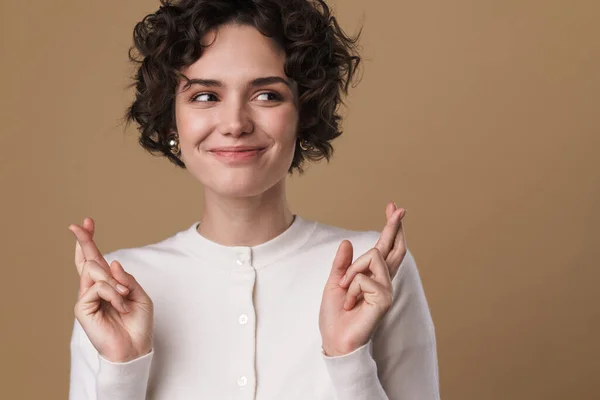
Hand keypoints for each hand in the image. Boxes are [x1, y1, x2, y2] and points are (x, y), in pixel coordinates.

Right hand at [69, 217, 153, 362]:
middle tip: (79, 225)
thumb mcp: (140, 295)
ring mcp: (87, 297)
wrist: (135, 347)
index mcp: (108, 283)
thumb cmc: (138, 323)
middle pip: (87, 258)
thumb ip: (126, 279)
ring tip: (124, 297)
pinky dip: (114, 295)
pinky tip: (120, 306)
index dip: (89, 240)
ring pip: (94, 271)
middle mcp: (94, 288)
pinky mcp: (83, 308)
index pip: (95, 258)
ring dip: (114, 282)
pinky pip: (98, 288)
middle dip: (85, 240)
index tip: (86, 222)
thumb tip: (113, 262)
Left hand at [319, 202, 406, 355]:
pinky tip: (350, 303)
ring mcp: (386, 289)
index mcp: (372, 277)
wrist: (334, 340)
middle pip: (394, 247)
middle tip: (397, 207)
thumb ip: (342, 264)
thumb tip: (348, 242)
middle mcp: (384, 281)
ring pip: (372, 256)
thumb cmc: (336, 316)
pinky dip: (350, 288)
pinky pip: (363, 277)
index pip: (385, 248)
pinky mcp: (384, 299)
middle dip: (394, 225)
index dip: (390, 227)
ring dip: (352, 272)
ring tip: (346, 292)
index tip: (393, 207)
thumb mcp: (335, 283)